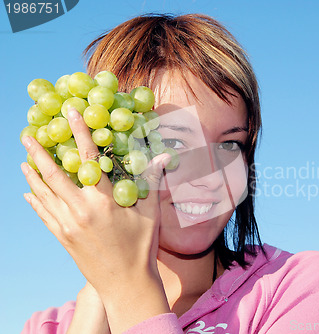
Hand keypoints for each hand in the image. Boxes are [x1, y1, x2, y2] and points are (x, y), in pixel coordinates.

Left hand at [21, 108, 171, 331]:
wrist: (125, 284)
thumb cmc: (141, 247)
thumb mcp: (150, 214)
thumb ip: (152, 182)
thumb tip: (163, 156)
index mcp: (103, 201)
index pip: (88, 159)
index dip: (79, 133)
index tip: (69, 113)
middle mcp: (80, 210)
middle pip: (54, 175)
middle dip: (39, 152)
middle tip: (27, 135)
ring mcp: (67, 225)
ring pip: (43, 194)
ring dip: (32, 174)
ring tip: (23, 160)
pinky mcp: (62, 237)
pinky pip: (43, 214)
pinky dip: (34, 200)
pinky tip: (28, 192)